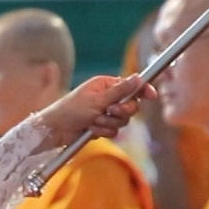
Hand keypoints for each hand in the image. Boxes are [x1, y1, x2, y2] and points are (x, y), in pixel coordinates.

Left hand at [38, 76, 155, 144]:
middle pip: (131, 105)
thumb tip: (138, 77)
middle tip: (110, 111)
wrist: (55, 130)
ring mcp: (105, 112)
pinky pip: (114, 130)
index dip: (143, 90)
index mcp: (106, 85)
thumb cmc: (71, 110)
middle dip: (121, 111)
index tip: (152, 96)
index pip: (131, 85)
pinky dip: (103, 131)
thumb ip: (120, 91)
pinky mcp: (102, 126)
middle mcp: (107, 97)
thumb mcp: (96, 99)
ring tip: (93, 121)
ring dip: (108, 122)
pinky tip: (90, 129)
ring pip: (123, 120)